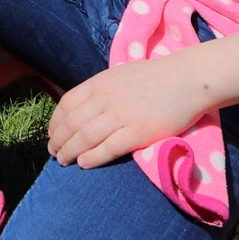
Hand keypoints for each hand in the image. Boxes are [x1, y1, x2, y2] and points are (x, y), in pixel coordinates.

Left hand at [46, 58, 208, 168]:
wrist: (186, 79)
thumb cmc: (154, 78)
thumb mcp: (119, 75)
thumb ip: (100, 90)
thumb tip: (82, 108)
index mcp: (99, 83)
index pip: (66, 104)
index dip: (55, 122)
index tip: (51, 134)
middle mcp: (106, 98)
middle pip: (71, 123)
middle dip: (58, 140)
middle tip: (54, 153)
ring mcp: (122, 115)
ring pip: (85, 137)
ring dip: (70, 151)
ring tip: (64, 161)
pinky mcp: (139, 132)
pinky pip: (109, 148)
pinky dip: (93, 157)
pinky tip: (84, 163)